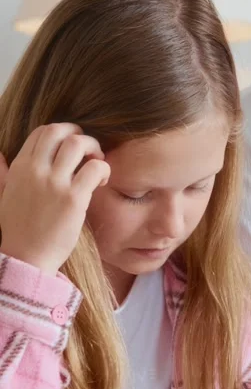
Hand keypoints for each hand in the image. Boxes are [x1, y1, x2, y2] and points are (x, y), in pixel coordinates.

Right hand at [0, 123, 109, 274]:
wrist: (26, 258)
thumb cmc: (19, 230)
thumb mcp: (4, 195)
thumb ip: (3, 173)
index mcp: (19, 167)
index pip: (42, 132)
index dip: (61, 133)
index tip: (71, 148)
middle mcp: (35, 170)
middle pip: (59, 130)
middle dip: (78, 133)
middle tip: (88, 150)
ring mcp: (54, 183)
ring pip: (78, 143)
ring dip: (93, 147)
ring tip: (97, 163)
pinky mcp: (73, 199)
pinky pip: (95, 168)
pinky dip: (103, 168)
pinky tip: (102, 181)